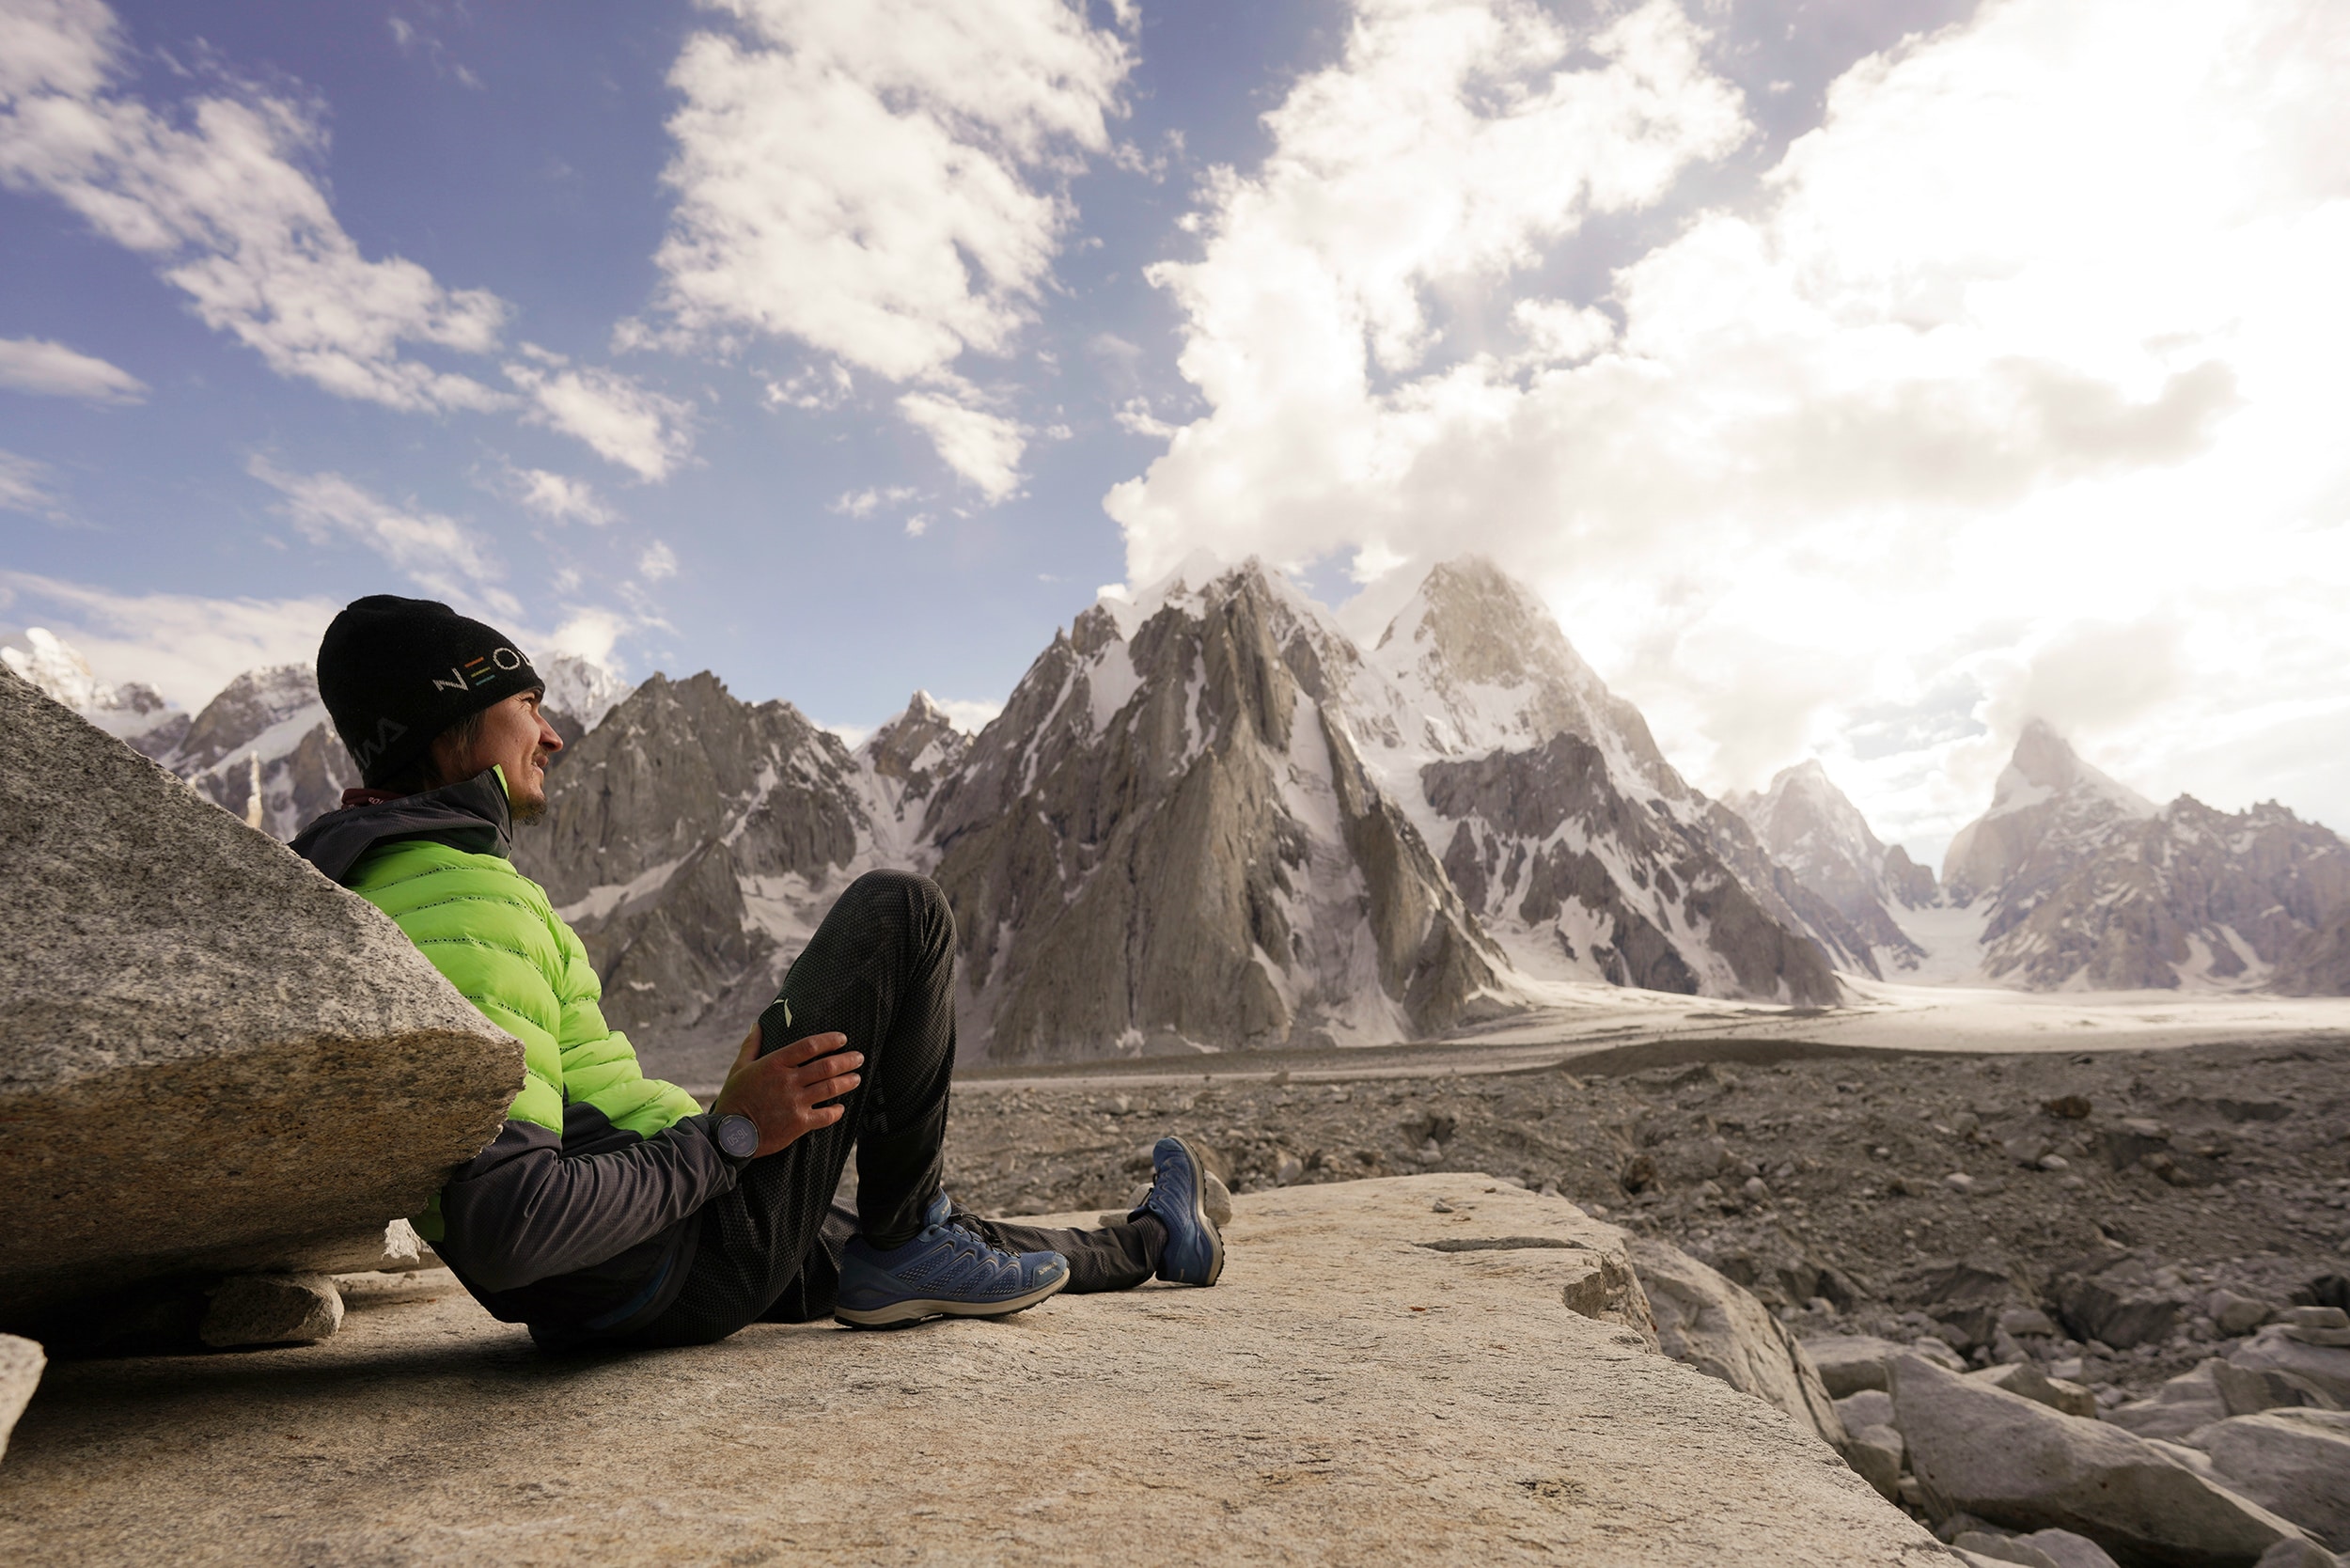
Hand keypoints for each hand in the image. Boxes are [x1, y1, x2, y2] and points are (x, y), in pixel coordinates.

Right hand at [710, 1025, 859, 1157]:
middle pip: (826, 1066)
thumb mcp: (739, 1068)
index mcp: (775, 1064)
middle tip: (858, 1057)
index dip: (830, 1040)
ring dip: (847, 1082)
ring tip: (856, 1078)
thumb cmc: (734, 1099)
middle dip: (847, 1060)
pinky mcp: (799, 1123)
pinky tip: (840, 1108)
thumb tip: (758, 1025)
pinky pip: (825, 1116)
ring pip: (830, 1088)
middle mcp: (788, 1081)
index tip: (842, 1039)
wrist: (731, 1134)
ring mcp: (795, 1102)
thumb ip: (751, 1045)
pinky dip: (836, 1111)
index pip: (809, 1046)